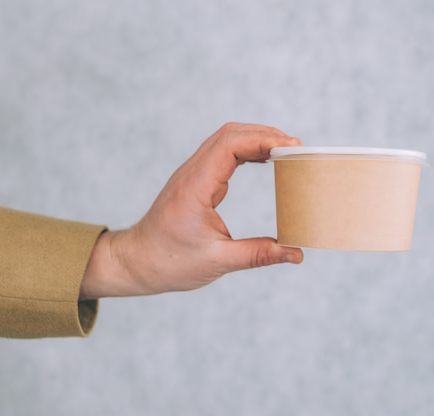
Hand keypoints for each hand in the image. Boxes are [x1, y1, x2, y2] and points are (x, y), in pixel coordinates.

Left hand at [80, 122, 303, 298]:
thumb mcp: (218, 262)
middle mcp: (192, 173)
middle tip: (297, 149)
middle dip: (266, 135)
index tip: (291, 149)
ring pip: (226, 139)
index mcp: (195, 187)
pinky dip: (247, 150)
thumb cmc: (169, 263)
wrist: (137, 262)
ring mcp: (192, 174)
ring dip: (257, 139)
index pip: (230, 145)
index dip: (263, 140)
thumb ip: (259, 255)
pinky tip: (265, 159)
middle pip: (230, 134)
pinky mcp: (196, 180)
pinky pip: (223, 153)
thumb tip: (295, 254)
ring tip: (287, 151)